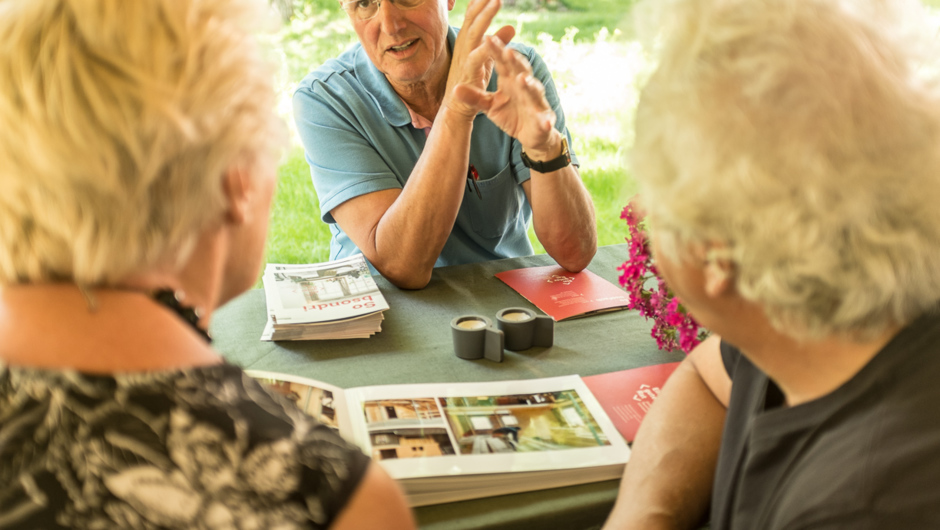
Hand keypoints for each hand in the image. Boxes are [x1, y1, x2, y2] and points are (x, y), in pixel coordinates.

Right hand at [442, 0, 514, 119]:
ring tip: (496, 1)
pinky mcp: (468, 74)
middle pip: (472, 18)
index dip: (480, 1)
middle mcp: (463, 46)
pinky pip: (476, 58)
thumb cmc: (472, 80)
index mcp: (467, 41)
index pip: (473, 15)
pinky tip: (493, 37)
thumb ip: (498, 41)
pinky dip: (485, 47)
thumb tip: (512, 26)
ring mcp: (464, 59)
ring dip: (485, 16)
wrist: (457, 107)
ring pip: (474, 33)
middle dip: (482, 1)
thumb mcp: (487, 58)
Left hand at [454, 35, 559, 157]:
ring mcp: (536, 102)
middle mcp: (525, 86)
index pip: (503, 62)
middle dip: (515, 61)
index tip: (487, 38)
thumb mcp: (489, 106)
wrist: (531, 134)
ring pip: (535, 91)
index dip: (496, 51)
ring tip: (523, 80)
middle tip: (507, 51)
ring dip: (530, 85)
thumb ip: (474, 97)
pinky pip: (546, 119)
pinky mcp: (544, 120)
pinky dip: (546, 120)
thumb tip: (455, 89)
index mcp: (510, 80)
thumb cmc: (510, 114)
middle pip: (521, 70)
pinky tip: (546, 121)